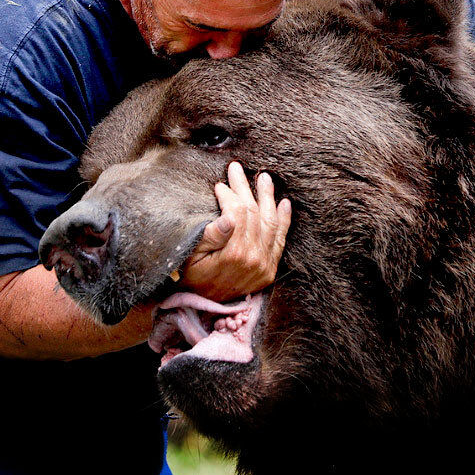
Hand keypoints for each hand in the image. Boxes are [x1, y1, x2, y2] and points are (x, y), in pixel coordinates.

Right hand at [181, 161, 291, 301]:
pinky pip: (281, 241)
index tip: (220, 185)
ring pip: (270, 223)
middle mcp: (254, 259)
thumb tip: (228, 217)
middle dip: (245, 188)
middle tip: (237, 169)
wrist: (202, 305)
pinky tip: (284, 203)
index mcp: (234, 254)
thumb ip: (210, 236)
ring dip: (268, 197)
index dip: (229, 195)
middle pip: (254, 214)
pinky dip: (284, 221)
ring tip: (264, 178)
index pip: (238, 213)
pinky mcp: (270, 270)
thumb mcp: (191, 256)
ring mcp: (265, 265)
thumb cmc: (190, 277)